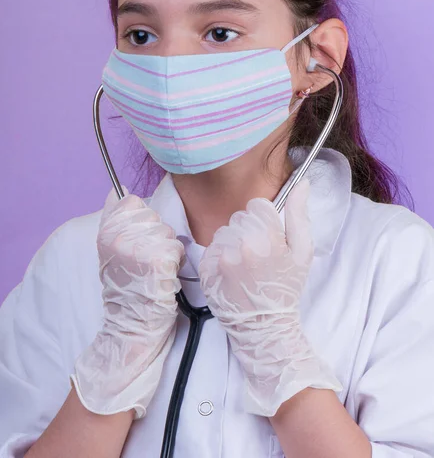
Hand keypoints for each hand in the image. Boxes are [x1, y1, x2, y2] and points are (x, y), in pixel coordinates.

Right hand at [71, 186, 184, 418]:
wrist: (130, 325)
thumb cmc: (125, 288)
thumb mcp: (110, 251)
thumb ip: (114, 218)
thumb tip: (118, 190)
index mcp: (104, 231)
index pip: (132, 202)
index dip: (141, 221)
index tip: (137, 241)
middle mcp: (118, 236)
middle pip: (154, 217)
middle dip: (157, 236)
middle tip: (146, 261)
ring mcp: (138, 247)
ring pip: (168, 232)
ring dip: (167, 250)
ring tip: (154, 270)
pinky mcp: (157, 261)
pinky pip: (176, 248)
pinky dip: (175, 262)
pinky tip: (163, 276)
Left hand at [198, 177, 341, 416]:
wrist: (264, 327)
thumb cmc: (286, 288)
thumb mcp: (302, 252)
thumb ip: (300, 215)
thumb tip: (302, 182)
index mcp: (265, 237)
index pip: (257, 206)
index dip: (265, 222)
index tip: (270, 240)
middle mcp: (240, 244)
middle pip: (239, 218)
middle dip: (249, 232)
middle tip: (259, 257)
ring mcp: (220, 258)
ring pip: (224, 232)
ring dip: (233, 243)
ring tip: (245, 266)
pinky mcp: (206, 270)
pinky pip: (211, 248)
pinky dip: (220, 256)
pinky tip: (232, 272)